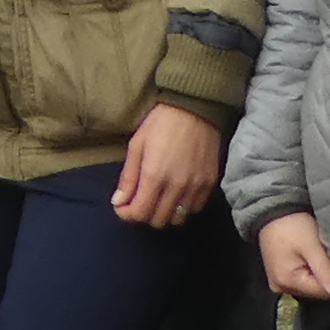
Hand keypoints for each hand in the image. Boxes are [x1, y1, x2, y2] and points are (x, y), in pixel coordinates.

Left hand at [114, 103, 223, 229]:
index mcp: (154, 176)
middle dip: (144, 215)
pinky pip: (196, 208)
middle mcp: (176, 186)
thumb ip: (128, 178)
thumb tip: (118, 203)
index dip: (127, 214)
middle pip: (158, 220)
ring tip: (159, 200)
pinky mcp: (210, 183)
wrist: (195, 109)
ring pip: (178, 218)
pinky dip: (184, 207)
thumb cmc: (161, 124)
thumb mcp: (137, 146)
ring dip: (165, 214)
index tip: (123, 207)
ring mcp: (196, 186)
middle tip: (140, 201)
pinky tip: (177, 195)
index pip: (139, 213)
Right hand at [254, 212, 329, 303]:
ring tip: (319, 254)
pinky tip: (311, 257)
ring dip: (318, 273)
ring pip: (310, 285)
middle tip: (327, 255)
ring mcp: (279, 283)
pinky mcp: (280, 276)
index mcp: (286, 282)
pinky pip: (302, 280)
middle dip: (325, 276)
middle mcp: (280, 287)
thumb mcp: (311, 245)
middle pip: (315, 290)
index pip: (322, 292)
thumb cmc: (292, 225)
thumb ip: (324, 270)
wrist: (273, 210)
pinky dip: (310, 270)